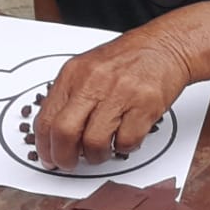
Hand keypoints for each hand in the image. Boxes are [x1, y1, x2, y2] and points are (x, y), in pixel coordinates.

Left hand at [35, 32, 191, 168]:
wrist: (165, 46)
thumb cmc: (126, 60)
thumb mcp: (88, 69)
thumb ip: (70, 98)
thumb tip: (53, 134)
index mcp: (73, 74)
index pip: (46, 118)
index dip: (44, 146)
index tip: (48, 157)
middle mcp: (93, 82)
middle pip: (64, 132)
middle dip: (63, 157)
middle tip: (68, 164)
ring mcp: (119, 94)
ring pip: (94, 143)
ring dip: (96, 156)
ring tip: (100, 151)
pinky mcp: (144, 106)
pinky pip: (125, 142)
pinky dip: (123, 148)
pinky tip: (123, 137)